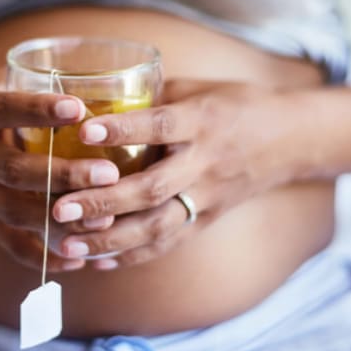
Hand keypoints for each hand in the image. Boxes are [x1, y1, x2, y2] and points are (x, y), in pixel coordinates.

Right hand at [0, 70, 122, 271]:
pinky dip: (43, 256)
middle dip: (62, 174)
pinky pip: (9, 243)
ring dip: (60, 219)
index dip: (38, 110)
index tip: (78, 108)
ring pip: (14, 211)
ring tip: (104, 220)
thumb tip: (101, 74)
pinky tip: (78, 259)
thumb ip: (34, 81)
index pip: (2, 109)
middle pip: (13, 170)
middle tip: (109, 173)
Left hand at [52, 79, 299, 269]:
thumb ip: (152, 95)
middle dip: (103, 202)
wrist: (290, 141)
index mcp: (202, 121)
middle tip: (60, 208)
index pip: (160, 126)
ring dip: (110, 239)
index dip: (123, 130)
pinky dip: (132, 255)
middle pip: (152, 188)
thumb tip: (98, 93)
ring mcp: (208, 197)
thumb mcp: (198, 89)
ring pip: (158, 226)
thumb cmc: (235, 105)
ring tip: (67, 245)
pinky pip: (169, 243)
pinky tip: (97, 261)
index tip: (84, 132)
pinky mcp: (208, 220)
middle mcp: (205, 163)